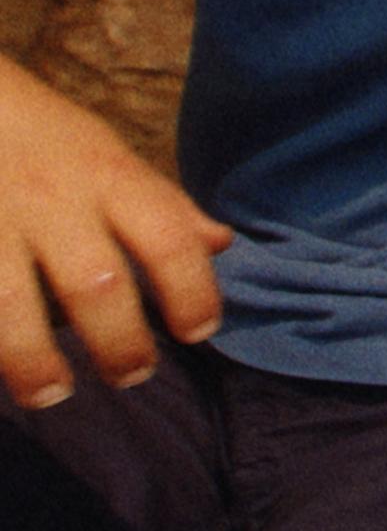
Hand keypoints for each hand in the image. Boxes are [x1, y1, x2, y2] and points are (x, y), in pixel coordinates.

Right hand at [0, 56, 226, 405]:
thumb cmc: (44, 137)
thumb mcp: (110, 155)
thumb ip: (161, 204)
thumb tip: (221, 244)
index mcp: (107, 178)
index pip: (168, 238)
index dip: (192, 291)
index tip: (198, 331)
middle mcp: (52, 202)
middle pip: (94, 284)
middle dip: (119, 341)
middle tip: (134, 375)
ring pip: (10, 304)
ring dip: (33, 359)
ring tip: (51, 393)